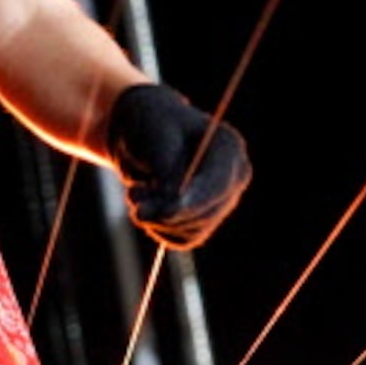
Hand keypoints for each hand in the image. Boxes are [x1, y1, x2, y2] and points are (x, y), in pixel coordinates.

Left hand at [106, 84, 250, 248]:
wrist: (142, 132)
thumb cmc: (151, 124)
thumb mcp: (155, 136)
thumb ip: (167, 166)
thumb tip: (172, 198)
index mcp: (228, 147)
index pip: (219, 183)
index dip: (195, 200)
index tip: (166, 210)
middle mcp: (232, 178)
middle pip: (207, 212)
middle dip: (167, 212)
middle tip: (132, 197)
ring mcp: (220, 202)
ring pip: (192, 229)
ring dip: (157, 218)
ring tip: (135, 192)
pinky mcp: (202, 220)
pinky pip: (181, 239)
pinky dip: (158, 228)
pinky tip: (147, 204)